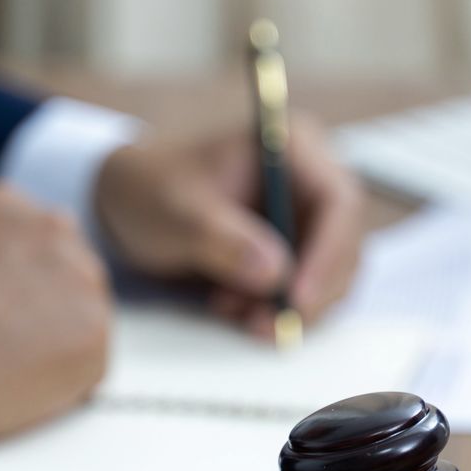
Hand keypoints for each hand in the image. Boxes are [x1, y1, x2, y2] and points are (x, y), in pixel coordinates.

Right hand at [0, 182, 111, 442]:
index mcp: (7, 205)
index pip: (36, 244)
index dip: (16, 288)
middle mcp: (54, 230)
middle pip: (69, 277)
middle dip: (44, 313)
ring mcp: (81, 281)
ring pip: (82, 322)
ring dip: (53, 348)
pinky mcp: (94, 336)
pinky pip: (86, 371)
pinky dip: (59, 388)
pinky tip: (13, 389)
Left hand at [94, 113, 364, 333]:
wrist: (126, 204)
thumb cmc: (149, 190)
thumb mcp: (177, 212)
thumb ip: (223, 239)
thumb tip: (275, 273)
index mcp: (291, 146)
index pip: (338, 202)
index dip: (327, 253)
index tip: (296, 297)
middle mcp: (310, 179)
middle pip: (344, 244)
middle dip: (310, 291)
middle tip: (267, 325)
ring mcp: (305, 216)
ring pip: (331, 274)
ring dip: (292, 307)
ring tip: (233, 311)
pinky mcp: (295, 248)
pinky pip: (308, 289)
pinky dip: (277, 310)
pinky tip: (233, 309)